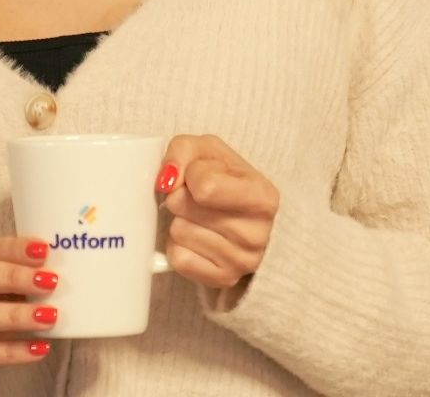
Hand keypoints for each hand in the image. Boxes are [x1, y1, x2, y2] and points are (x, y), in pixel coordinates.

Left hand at [154, 134, 279, 291]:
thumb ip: (183, 150)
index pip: (205, 186)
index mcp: (263, 197)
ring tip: (197, 218)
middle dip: (180, 197)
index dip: (190, 174)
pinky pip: (178, 259)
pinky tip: (194, 239)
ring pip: (178, 232)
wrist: (246, 218)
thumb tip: (166, 181)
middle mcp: (258, 234)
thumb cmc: (225, 178)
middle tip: (196, 199)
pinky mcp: (224, 279)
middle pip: (183, 207)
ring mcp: (242, 261)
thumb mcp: (209, 150)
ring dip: (179, 220)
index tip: (199, 176)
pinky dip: (177, 246)